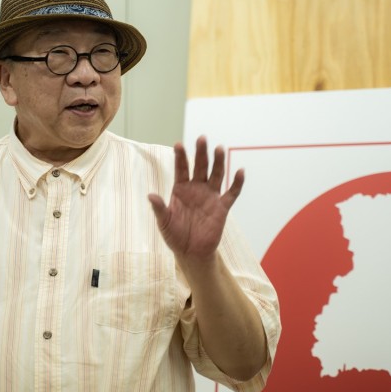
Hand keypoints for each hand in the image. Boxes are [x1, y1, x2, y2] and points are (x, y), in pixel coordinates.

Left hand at [148, 136, 244, 263]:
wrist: (191, 252)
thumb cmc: (175, 236)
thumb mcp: (164, 222)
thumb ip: (160, 208)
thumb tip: (150, 195)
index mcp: (181, 189)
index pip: (181, 169)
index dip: (180, 157)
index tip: (178, 144)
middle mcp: (196, 189)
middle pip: (200, 167)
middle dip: (201, 153)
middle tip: (201, 138)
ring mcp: (210, 196)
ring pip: (216, 175)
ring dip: (218, 162)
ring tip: (219, 148)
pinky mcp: (222, 207)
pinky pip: (231, 193)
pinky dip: (237, 183)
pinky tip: (240, 171)